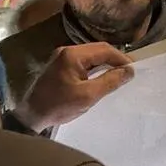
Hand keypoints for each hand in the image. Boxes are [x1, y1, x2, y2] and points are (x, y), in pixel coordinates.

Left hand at [12, 42, 133, 132]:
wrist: (31, 115)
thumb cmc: (58, 106)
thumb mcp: (88, 96)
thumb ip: (110, 81)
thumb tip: (129, 71)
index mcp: (72, 55)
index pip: (104, 49)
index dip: (121, 59)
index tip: (134, 71)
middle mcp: (66, 51)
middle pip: (97, 50)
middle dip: (114, 60)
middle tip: (128, 74)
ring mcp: (61, 58)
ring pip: (90, 57)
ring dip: (104, 65)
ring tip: (118, 77)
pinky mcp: (59, 67)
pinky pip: (82, 63)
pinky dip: (94, 69)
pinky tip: (101, 79)